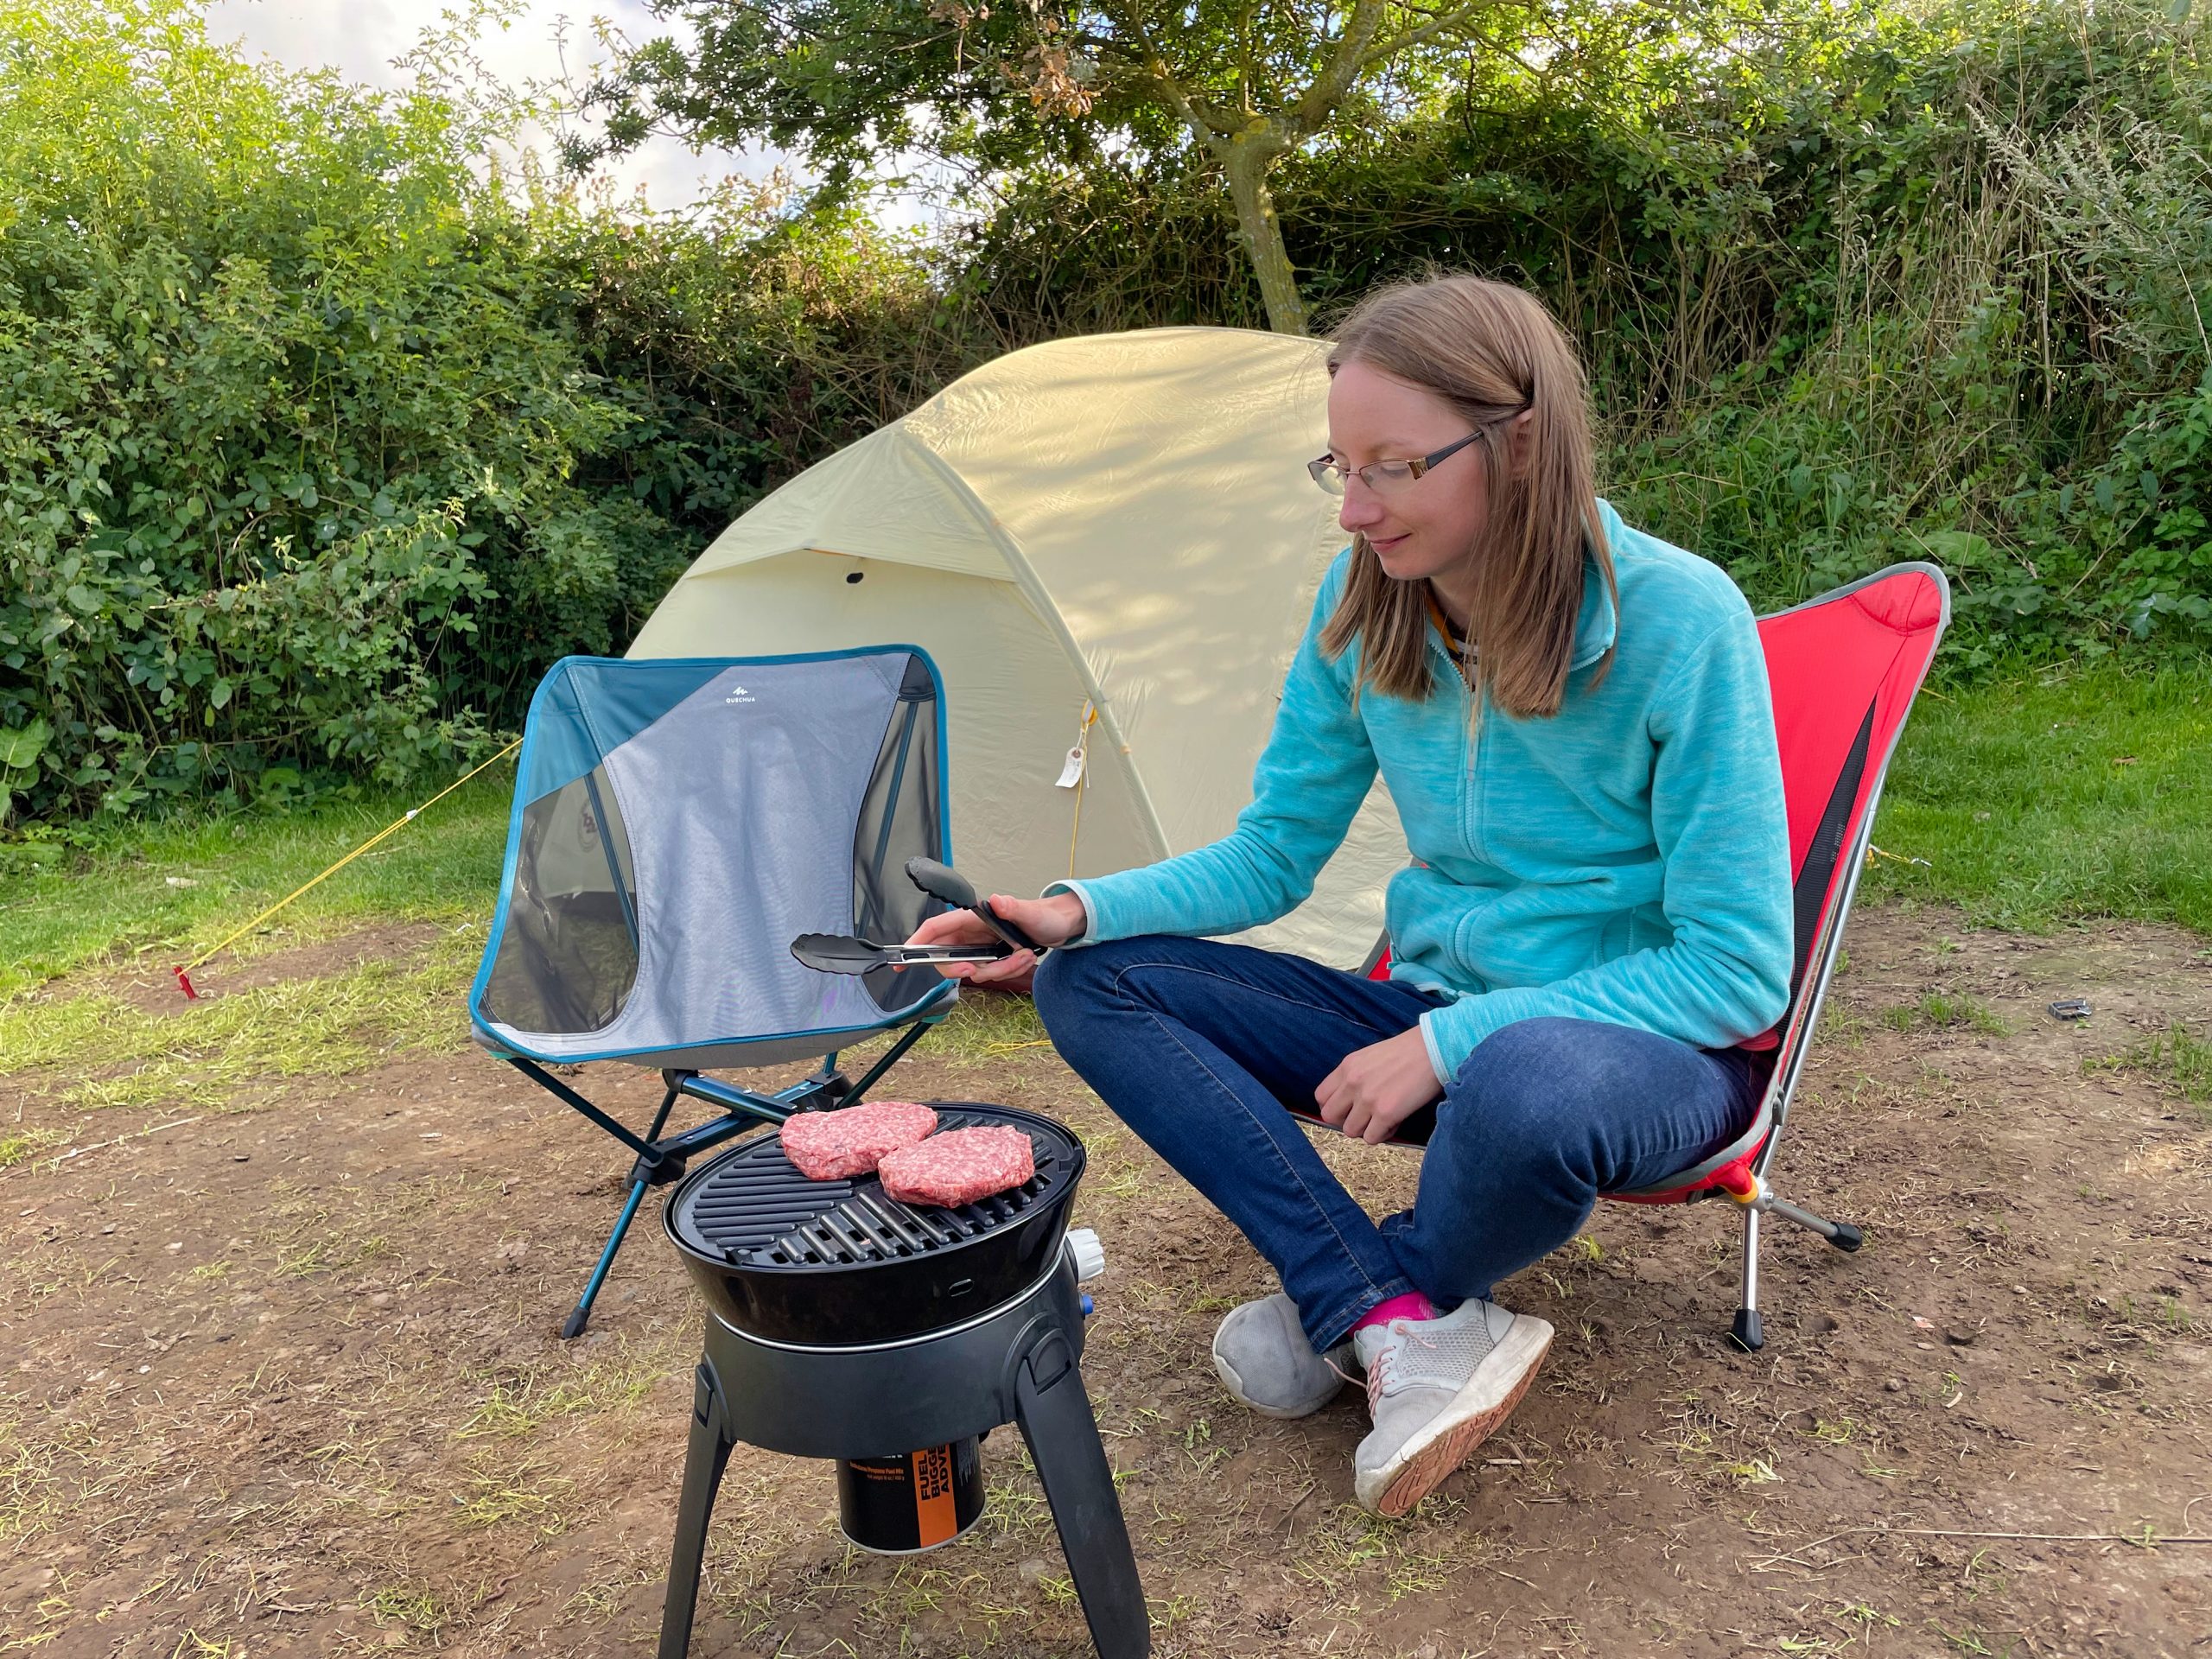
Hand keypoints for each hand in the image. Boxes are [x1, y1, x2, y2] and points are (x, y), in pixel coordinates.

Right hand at [902, 891, 1086, 989]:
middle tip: (978, 970)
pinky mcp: (991, 958)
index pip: (935, 930)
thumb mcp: (1031, 913)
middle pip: (948, 958)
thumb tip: (998, 901)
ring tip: (1024, 956)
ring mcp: (980, 947)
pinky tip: (1025, 959)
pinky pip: (989, 974)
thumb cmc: (1044, 915)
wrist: (1060, 926)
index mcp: (971, 918)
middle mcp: (971, 933)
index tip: (903, 962)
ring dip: (999, 970)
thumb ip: (1014, 908)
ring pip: (973, 970)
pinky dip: (1008, 972)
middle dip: (964, 969)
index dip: (916, 944)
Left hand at [1314, 1029, 1442, 1144]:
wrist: (1433, 1050)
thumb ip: (1354, 1076)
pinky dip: (1383, 1134)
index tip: (1347, 1109)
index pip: (1321, 1097)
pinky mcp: (1386, 1114)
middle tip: (1364, 1117)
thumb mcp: (1369, 1057)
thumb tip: (1347, 1102)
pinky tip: (1395, 1121)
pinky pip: (1372, 1138)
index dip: (1333, 1107)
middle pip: (1330, 1117)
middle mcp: (1352, 1083)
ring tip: (1383, 1118)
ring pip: (1350, 1131)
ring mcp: (1368, 1100)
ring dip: (1366, 1129)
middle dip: (1345, 1120)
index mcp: (1347, 1067)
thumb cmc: (1406, 1053)